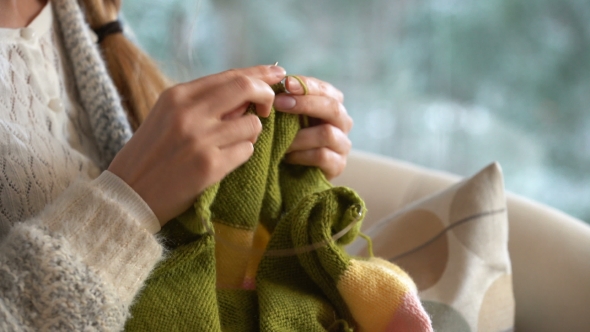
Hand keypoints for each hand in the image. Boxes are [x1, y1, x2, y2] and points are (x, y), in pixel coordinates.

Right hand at [108, 65, 285, 224]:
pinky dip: (242, 154)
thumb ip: (203, 103)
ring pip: (252, 124)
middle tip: (267, 109)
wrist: (128, 195)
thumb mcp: (167, 117)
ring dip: (251, 134)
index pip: (229, 76)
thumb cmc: (151, 154)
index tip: (276, 73)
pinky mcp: (209, 166)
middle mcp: (188, 113)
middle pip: (246, 88)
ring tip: (231, 144)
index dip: (259, 73)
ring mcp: (200, 139)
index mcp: (177, 96)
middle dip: (266, 95)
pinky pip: (246, 151)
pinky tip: (225, 160)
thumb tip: (247, 97)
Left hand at [273, 76, 352, 179]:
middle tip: (279, 104)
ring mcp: (342, 145)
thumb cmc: (292, 137)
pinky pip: (321, 156)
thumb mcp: (290, 116)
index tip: (285, 84)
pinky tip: (287, 156)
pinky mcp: (338, 165)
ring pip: (327, 133)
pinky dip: (301, 155)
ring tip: (279, 139)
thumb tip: (273, 82)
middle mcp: (343, 122)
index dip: (307, 85)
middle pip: (333, 108)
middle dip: (305, 104)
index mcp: (333, 104)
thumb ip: (288, 99)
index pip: (326, 90)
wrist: (295, 172)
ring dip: (299, 135)